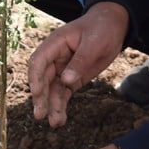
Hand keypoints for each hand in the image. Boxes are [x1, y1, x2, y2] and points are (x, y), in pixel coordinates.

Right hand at [27, 1, 129, 128]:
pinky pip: (63, 93)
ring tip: (55, 123)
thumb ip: (80, 61)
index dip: (36, 77)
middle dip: (41, 97)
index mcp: (55, 43)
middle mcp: (55, 57)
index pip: (38, 61)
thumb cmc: (101, 28)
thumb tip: (66, 80)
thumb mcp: (94, 43)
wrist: (112, 25)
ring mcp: (62, 69)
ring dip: (52, 106)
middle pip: (43, 79)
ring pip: (52, 89)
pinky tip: (60, 119)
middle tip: (41, 115)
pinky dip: (61, 105)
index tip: (38, 93)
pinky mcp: (72, 78)